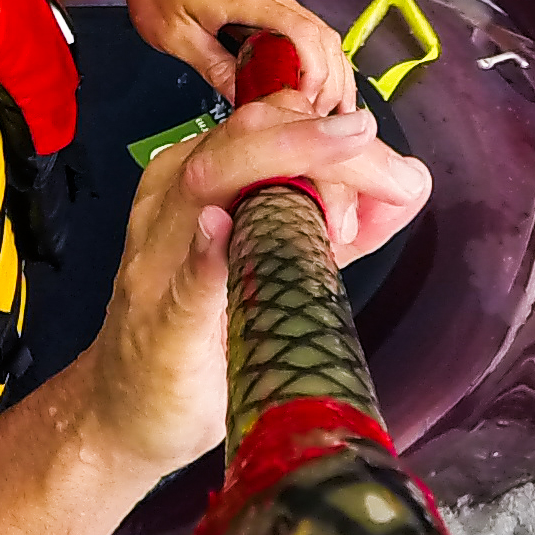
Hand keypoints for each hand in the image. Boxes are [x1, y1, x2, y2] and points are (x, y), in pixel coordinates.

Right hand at [71, 94, 430, 475]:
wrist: (124, 412)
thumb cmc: (203, 337)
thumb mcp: (277, 265)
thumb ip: (336, 224)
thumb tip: (409, 182)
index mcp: (200, 176)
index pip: (271, 121)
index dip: (337, 134)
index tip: (398, 178)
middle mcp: (174, 200)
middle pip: (246, 135)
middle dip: (328, 142)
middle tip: (396, 179)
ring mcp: (159, 258)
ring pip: (210, 178)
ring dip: (286, 162)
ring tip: (348, 156)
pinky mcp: (160, 322)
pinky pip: (182, 276)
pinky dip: (208, 250)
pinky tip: (226, 229)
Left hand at [110, 0, 354, 113]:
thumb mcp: (177, 37)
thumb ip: (214, 69)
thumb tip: (246, 103)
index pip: (303, 33)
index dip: (314, 72)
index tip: (306, 104)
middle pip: (323, 37)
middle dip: (330, 81)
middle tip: (320, 121)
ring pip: (320, 35)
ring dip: (329, 73)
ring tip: (327, 113)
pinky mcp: (268, 4)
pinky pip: (304, 33)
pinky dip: (315, 62)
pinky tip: (313, 90)